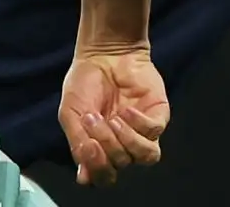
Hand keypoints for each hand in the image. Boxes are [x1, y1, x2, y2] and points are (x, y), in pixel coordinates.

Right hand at [58, 46, 169, 186]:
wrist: (104, 53)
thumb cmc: (85, 81)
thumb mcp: (71, 112)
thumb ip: (77, 142)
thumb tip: (83, 177)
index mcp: (101, 147)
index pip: (104, 176)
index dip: (98, 170)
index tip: (88, 149)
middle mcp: (123, 145)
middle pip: (121, 163)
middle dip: (106, 143)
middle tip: (92, 118)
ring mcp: (142, 133)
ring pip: (145, 156)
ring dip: (128, 142)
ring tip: (114, 120)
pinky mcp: (158, 118)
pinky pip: (154, 133)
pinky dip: (139, 124)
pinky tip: (127, 109)